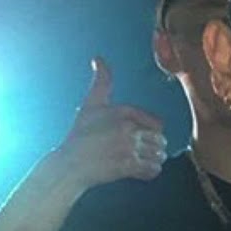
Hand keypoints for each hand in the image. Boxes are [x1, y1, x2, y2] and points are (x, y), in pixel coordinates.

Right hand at [50, 57, 166, 190]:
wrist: (69, 164)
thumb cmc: (81, 134)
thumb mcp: (91, 105)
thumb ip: (101, 82)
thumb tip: (99, 58)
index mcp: (123, 112)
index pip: (158, 124)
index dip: (151, 132)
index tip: (138, 137)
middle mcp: (128, 128)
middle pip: (160, 140)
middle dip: (153, 147)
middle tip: (138, 151)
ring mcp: (129, 148)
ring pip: (158, 155)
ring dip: (152, 159)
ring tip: (138, 160)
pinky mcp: (127, 166)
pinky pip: (153, 170)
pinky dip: (149, 172)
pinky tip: (138, 170)